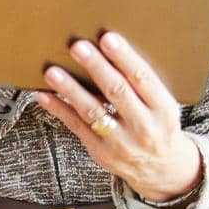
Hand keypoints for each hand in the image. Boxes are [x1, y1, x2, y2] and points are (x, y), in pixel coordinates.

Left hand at [35, 31, 201, 202]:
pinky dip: (59, 110)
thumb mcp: (163, 106)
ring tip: (52, 72)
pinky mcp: (101, 152)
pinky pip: (77, 127)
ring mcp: (121, 142)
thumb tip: (109, 49)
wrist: (162, 169)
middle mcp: (144, 127)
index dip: (124, 58)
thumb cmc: (158, 125)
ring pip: (92, 111)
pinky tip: (44, 95)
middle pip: (116, 92)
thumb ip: (143, 85)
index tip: (107, 38)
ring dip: (70, 89)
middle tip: (78, 47)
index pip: (143, 78)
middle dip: (96, 67)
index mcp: (164, 109)